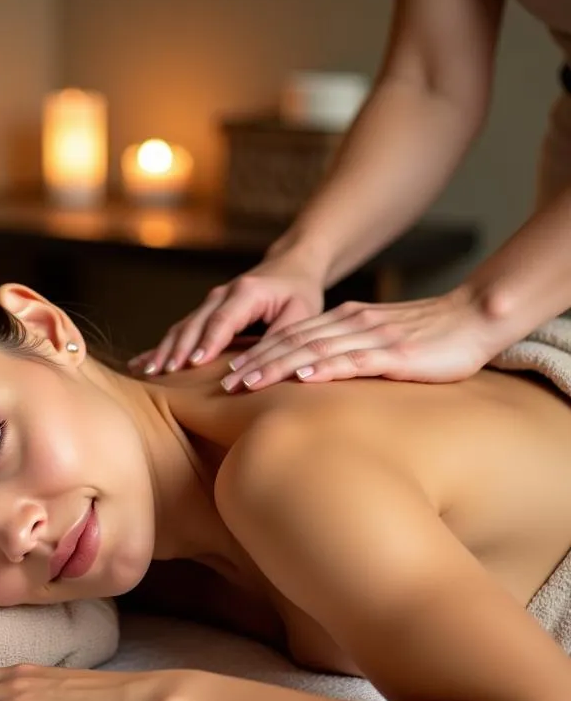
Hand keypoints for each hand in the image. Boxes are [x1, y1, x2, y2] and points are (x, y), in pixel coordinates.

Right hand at [129, 253, 323, 375]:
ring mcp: (209, 302)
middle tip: (163, 373)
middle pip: (194, 324)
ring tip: (148, 372)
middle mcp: (222, 294)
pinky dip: (161, 348)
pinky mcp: (203, 312)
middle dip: (177, 349)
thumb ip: (282, 337)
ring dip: (164, 350)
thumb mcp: (301, 313)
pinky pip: (179, 331)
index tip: (193, 364)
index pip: (222, 320)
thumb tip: (262, 366)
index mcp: (246, 292)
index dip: (207, 342)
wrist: (290, 267)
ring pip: (181, 327)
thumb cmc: (299, 292)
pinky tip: (140, 364)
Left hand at [220, 288, 495, 391]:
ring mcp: (372, 337)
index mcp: (346, 321)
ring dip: (277, 366)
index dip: (258, 353)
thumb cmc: (430, 338)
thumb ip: (351, 355)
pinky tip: (302, 376)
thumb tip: (318, 379)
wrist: (476, 317)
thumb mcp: (380, 343)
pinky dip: (325, 367)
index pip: (292, 337)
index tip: (230, 372)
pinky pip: (353, 359)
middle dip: (256, 362)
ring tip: (248, 381)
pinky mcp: (395, 353)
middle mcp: (352, 324)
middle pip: (293, 342)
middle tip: (224, 383)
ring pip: (314, 350)